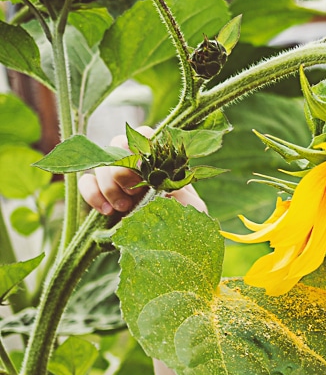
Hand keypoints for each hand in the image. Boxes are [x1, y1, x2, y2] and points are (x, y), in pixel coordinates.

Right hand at [79, 126, 206, 215]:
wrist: (170, 240)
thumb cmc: (185, 219)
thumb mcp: (191, 207)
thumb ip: (182, 193)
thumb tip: (164, 185)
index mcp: (159, 159)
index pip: (145, 135)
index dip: (141, 144)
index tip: (144, 168)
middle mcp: (135, 163)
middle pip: (117, 144)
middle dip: (122, 168)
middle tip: (134, 192)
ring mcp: (116, 176)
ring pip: (100, 164)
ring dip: (109, 185)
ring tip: (124, 207)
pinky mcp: (100, 191)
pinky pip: (85, 182)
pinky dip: (92, 194)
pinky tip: (107, 211)